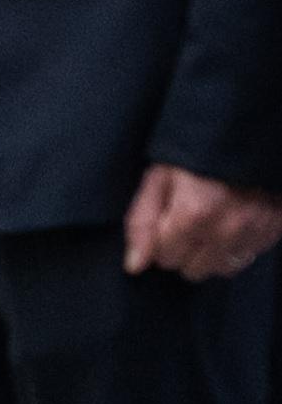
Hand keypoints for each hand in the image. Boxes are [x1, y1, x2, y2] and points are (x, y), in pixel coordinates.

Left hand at [125, 162, 281, 280]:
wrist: (248, 133)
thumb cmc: (198, 154)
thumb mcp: (159, 177)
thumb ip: (142, 221)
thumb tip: (134, 265)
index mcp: (194, 214)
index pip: (165, 259)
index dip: (160, 240)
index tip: (166, 220)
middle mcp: (227, 230)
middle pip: (192, 270)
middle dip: (183, 250)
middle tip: (186, 220)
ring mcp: (255, 232)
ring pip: (221, 269)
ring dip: (210, 254)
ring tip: (208, 224)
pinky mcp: (274, 231)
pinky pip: (247, 258)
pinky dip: (235, 247)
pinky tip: (230, 224)